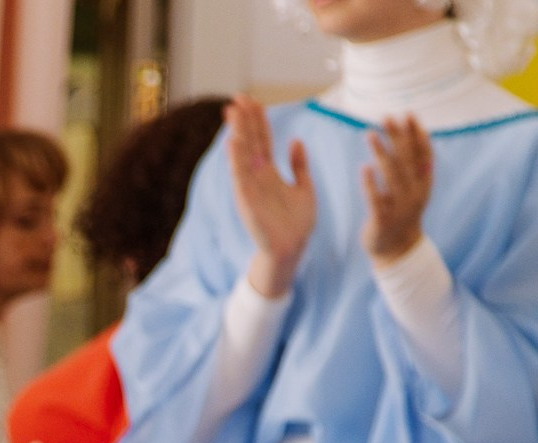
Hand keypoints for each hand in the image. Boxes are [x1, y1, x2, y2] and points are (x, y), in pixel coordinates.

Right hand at [226, 94, 314, 298]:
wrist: (293, 249)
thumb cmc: (297, 223)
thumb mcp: (305, 188)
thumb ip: (300, 165)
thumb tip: (295, 141)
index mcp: (270, 172)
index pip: (263, 139)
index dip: (258, 120)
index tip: (253, 100)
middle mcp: (258, 176)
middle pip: (250, 141)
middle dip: (244, 120)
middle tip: (238, 97)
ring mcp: (251, 187)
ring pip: (243, 154)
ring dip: (237, 133)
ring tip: (232, 112)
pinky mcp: (247, 201)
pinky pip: (240, 176)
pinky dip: (236, 160)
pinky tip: (233, 142)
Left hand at [362, 116, 433, 265]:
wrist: (398, 250)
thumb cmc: (403, 213)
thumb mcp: (414, 189)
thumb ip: (414, 165)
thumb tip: (413, 132)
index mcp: (424, 184)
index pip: (423, 154)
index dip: (417, 134)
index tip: (408, 114)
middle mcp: (414, 193)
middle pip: (407, 160)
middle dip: (397, 137)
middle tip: (386, 117)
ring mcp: (400, 207)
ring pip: (392, 176)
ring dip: (381, 153)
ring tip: (370, 134)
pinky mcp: (382, 220)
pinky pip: (376, 200)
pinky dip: (371, 184)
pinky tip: (364, 168)